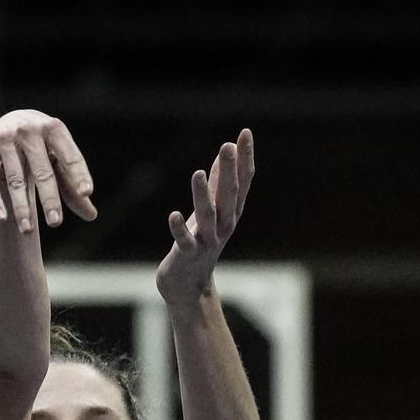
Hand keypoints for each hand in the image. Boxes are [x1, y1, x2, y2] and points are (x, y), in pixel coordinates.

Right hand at [0, 110, 96, 234]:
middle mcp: (30, 130)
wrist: (10, 120)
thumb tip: (91, 216)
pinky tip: (2, 219)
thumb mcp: (59, 158)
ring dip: (22, 207)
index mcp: (54, 129)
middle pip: (42, 171)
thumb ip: (72, 185)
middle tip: (56, 223)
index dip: (79, 174)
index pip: (70, 156)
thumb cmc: (42, 147)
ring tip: (28, 230)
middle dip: (49, 199)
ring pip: (16, 180)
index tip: (86, 193)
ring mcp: (6, 137)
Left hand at [156, 129, 254, 305]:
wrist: (189, 285)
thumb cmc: (201, 242)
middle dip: (229, 171)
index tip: (245, 133)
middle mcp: (224, 225)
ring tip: (198, 173)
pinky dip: (179, 229)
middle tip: (228, 145)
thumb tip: (226, 153)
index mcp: (231, 212)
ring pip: (207, 216)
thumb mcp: (213, 210)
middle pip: (228, 195)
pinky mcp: (188, 254)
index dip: (245, 158)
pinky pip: (185, 241)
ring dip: (203, 195)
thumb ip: (219, 183)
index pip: (243, 181)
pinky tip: (173, 216)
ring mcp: (207, 241)